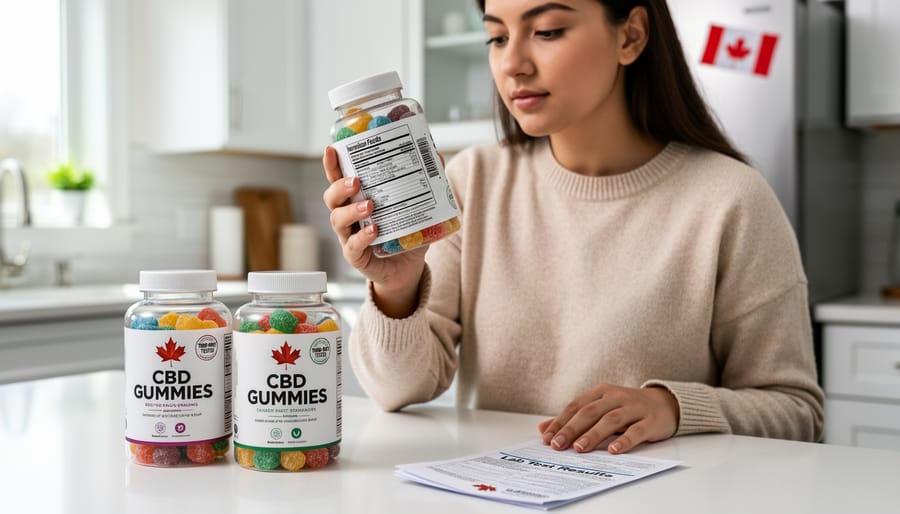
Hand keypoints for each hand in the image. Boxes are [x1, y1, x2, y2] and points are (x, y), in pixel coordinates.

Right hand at [321, 146, 427, 317]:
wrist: (407, 268)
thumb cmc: (405, 233)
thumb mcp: (415, 206)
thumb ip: (423, 182)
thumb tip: (436, 156)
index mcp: (356, 198)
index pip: (338, 179)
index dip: (332, 165)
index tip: (331, 150)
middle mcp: (348, 216)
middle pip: (331, 198)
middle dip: (340, 187)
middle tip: (356, 181)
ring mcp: (349, 236)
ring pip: (338, 220)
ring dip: (351, 211)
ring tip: (369, 205)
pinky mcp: (356, 256)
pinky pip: (353, 246)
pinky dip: (362, 238)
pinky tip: (374, 231)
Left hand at [537, 384, 678, 453]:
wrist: (664, 403)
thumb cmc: (626, 408)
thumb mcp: (600, 408)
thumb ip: (573, 419)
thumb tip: (543, 429)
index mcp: (601, 392)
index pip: (576, 406)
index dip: (560, 421)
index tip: (547, 438)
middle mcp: (616, 397)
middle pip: (591, 412)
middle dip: (572, 428)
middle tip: (559, 444)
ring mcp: (634, 408)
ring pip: (611, 420)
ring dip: (594, 434)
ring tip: (580, 448)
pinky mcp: (650, 421)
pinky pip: (636, 430)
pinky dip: (624, 440)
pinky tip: (613, 450)